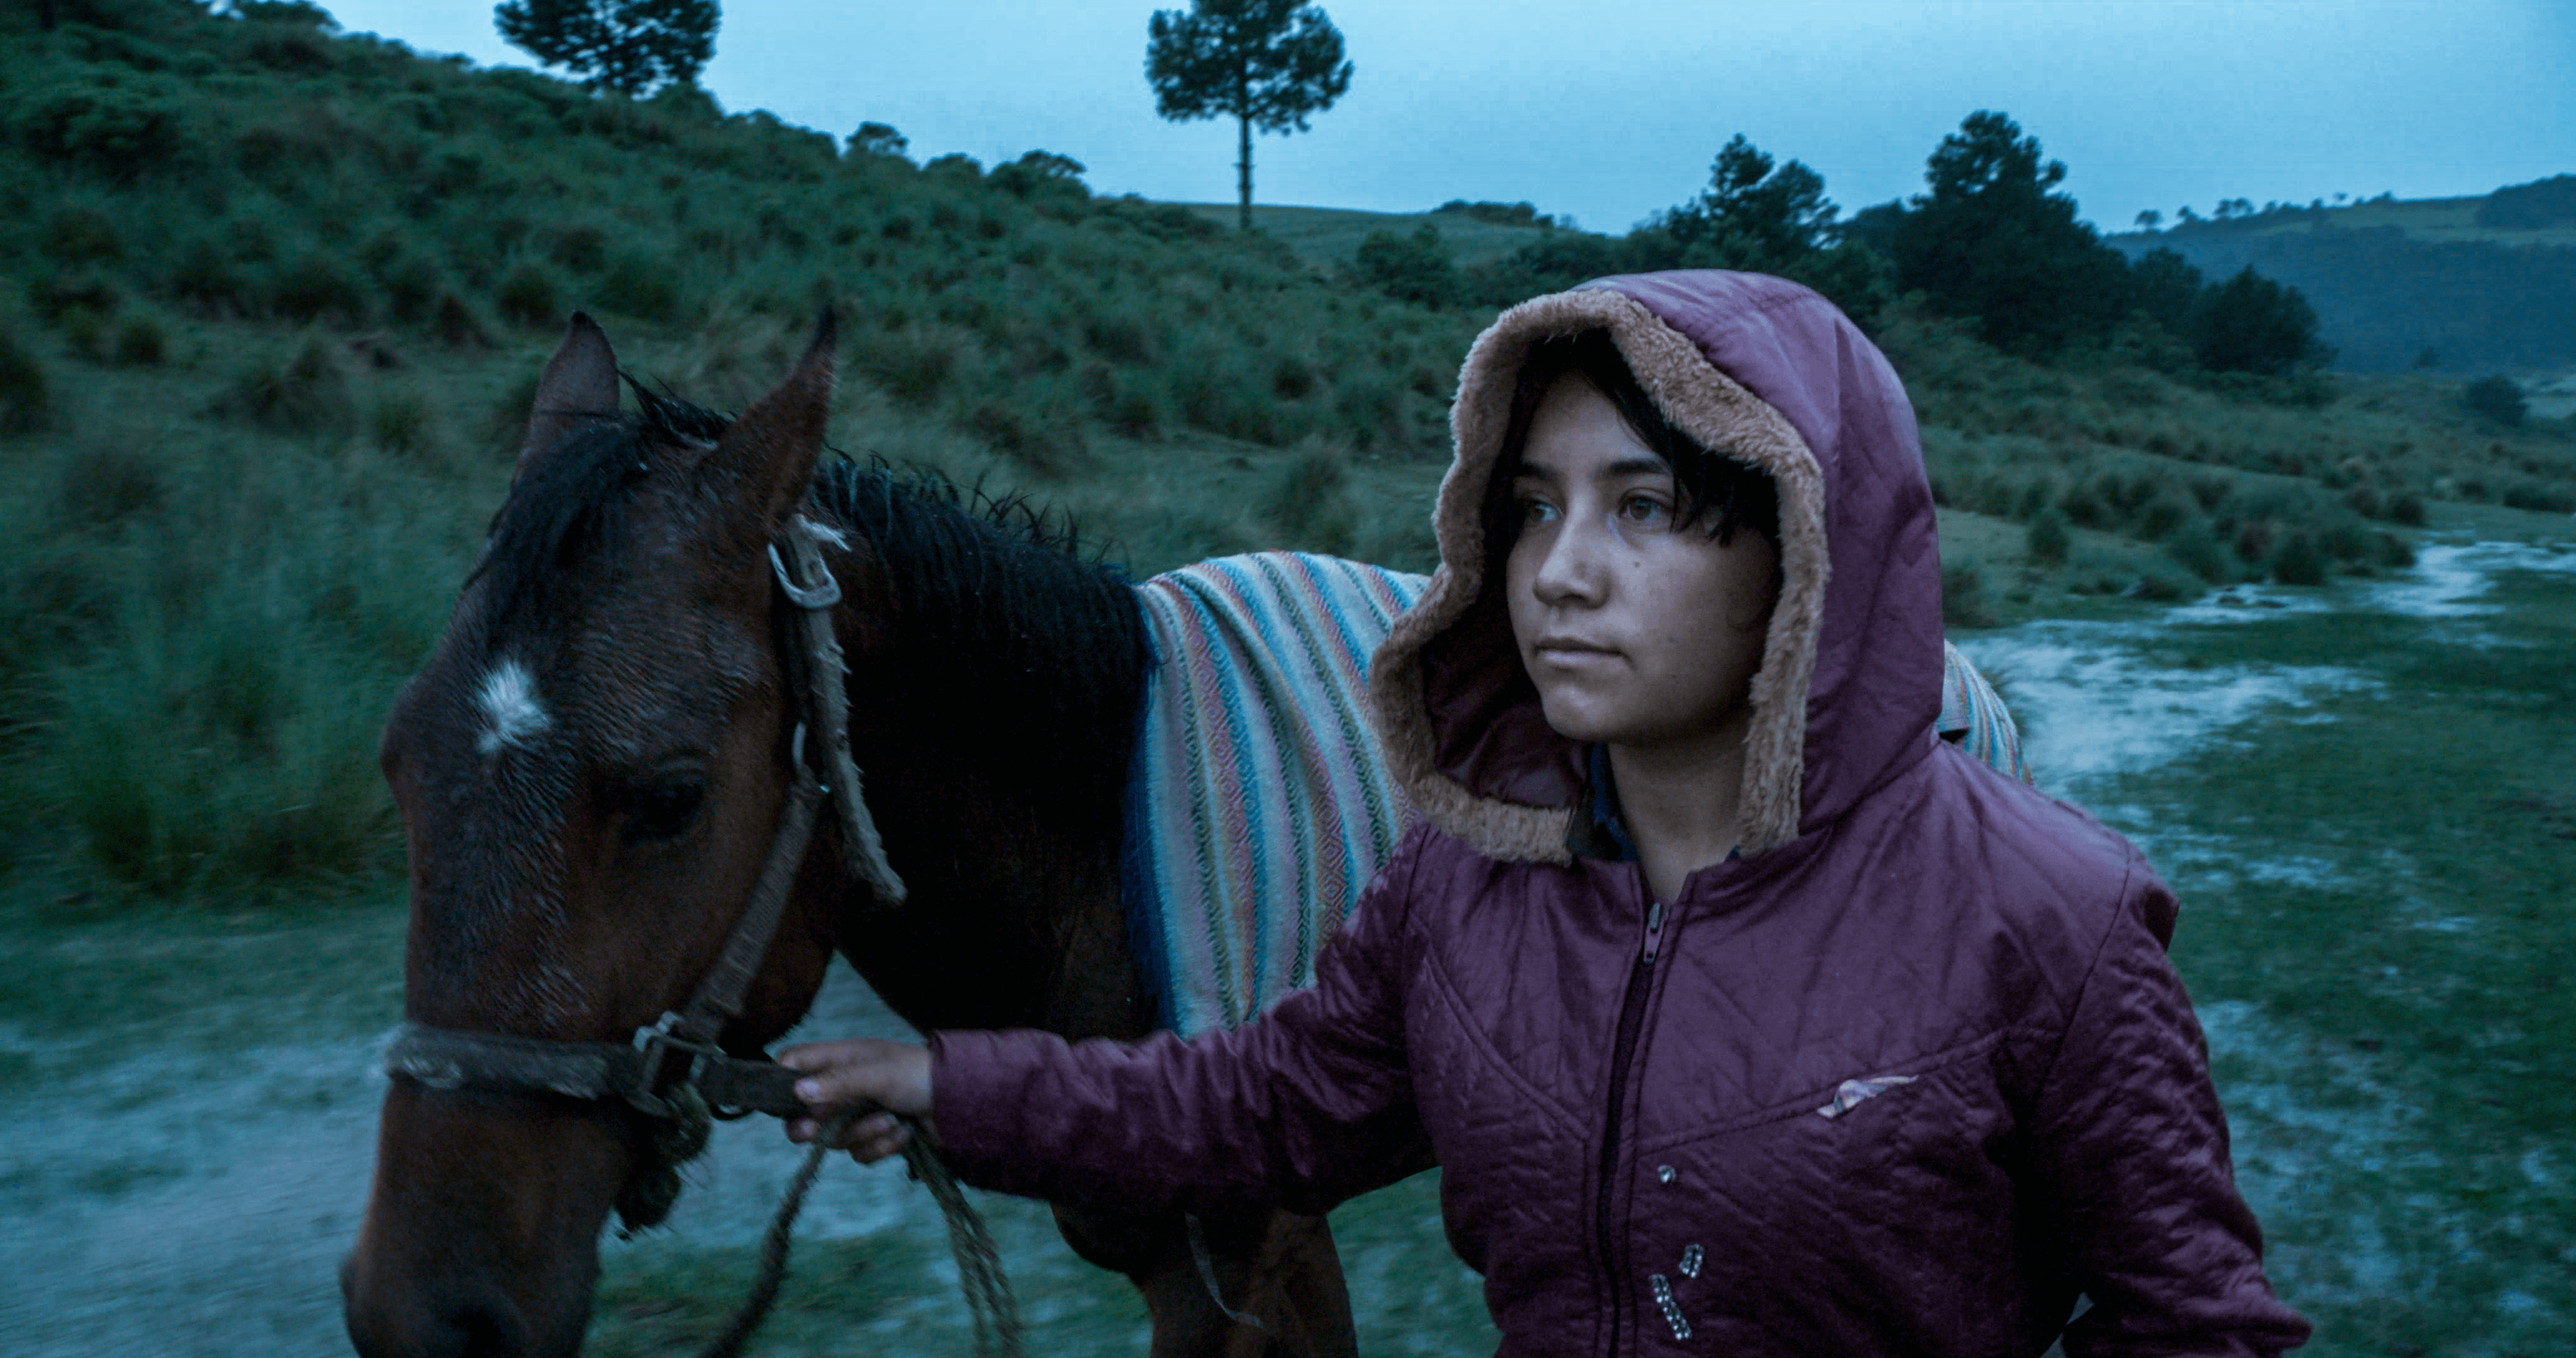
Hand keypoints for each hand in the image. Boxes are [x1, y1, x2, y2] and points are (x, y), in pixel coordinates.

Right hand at [776, 1038, 932, 1164]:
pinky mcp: (874, 1139)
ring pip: (834, 1139)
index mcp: (838, 1061)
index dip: (780, 1081)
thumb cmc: (919, 1075)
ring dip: (862, 1134)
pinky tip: (903, 1134)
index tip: (786, 1100)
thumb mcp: (879, 1073)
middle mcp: (842, 1088)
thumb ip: (839, 1082)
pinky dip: (881, 1147)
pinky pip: (859, 1154)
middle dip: (813, 1127)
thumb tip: (798, 1092)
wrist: (961, 1104)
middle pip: (802, 1115)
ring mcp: (857, 1115)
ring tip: (890, 1120)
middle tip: (819, 1131)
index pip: (792, 1065)